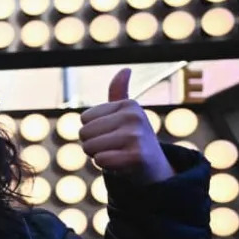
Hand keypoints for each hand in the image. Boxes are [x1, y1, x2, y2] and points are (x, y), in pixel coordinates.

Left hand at [79, 68, 174, 184]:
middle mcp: (134, 116)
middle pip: (84, 133)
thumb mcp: (125, 114)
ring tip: (118, 154)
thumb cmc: (132, 140)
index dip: (93, 131)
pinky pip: (100, 160)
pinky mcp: (137, 156)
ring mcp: (137, 136)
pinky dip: (106, 165)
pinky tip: (122, 165)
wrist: (154, 169)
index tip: (113, 134)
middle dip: (93, 144)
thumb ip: (119, 93)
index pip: (84, 119)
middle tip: (114, 147)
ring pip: (89, 147)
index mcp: (128, 104)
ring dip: (98, 155)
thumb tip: (126, 69)